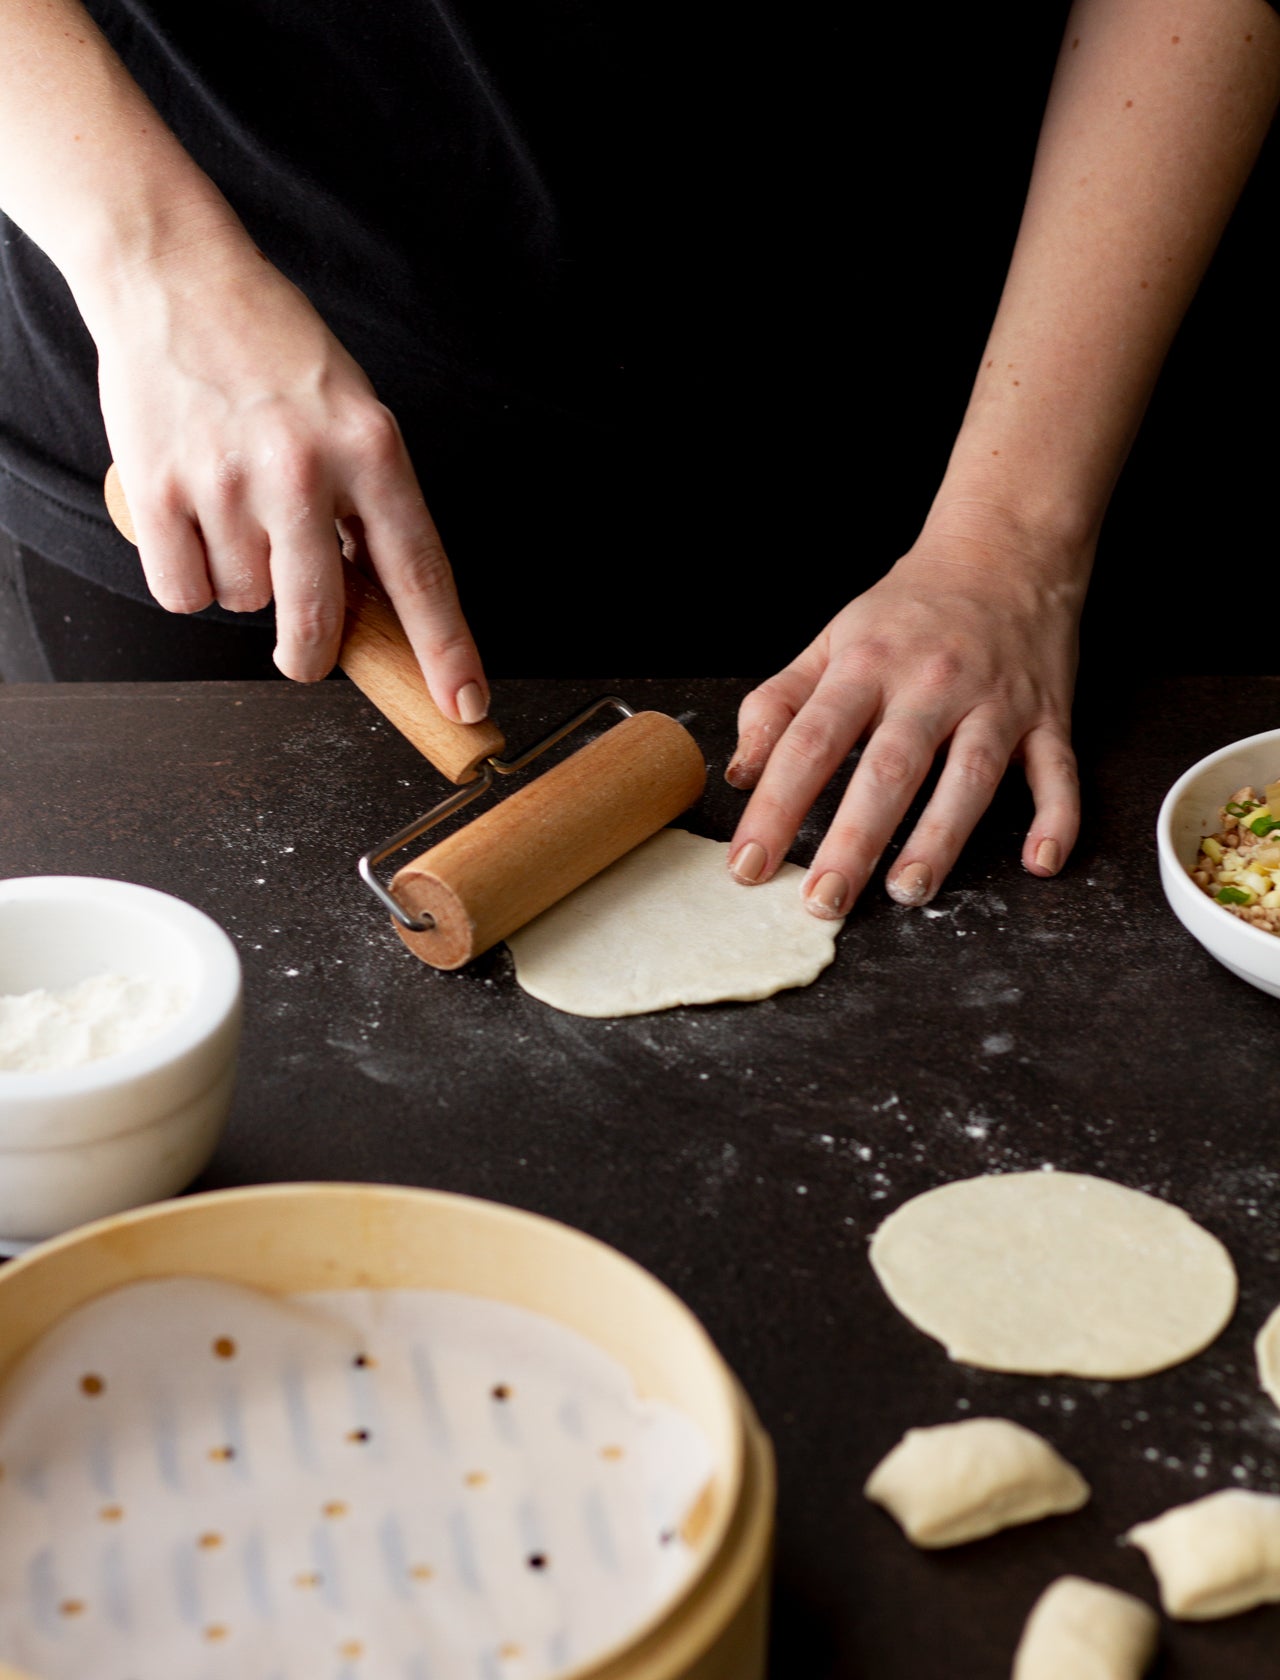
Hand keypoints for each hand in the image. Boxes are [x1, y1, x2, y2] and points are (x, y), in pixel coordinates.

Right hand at [92, 226, 486, 716]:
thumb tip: (376, 605)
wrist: (176, 277)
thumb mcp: (355, 414)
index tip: (465, 703)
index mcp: (371, 448)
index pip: (421, 571)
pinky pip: (182, 590)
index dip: (446, 648)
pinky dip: (188, 576)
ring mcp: (227, 478)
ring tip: (236, 510)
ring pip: (244, 602)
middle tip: (304, 653)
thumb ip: (371, 506)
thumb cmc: (275, 352)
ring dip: (243, 582)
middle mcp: (304, 467)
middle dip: (311, 655)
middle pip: (318, 617)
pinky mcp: (157, 486)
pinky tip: (194, 520)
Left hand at [724, 525, 1087, 916]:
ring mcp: (995, 701)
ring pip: (969, 777)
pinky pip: (1057, 772)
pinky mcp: (1048, 715)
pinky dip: (1056, 818)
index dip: (775, 806)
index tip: (749, 864)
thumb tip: (742, 775)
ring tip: (908, 892)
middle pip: (888, 769)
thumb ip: (779, 704)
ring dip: (939, 838)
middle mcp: (931, 684)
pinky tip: (1041, 862)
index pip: (810, 742)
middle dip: (853, 840)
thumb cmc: (907, 611)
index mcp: (866, 665)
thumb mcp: (831, 641)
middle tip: (822, 901)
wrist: (1004, 548)